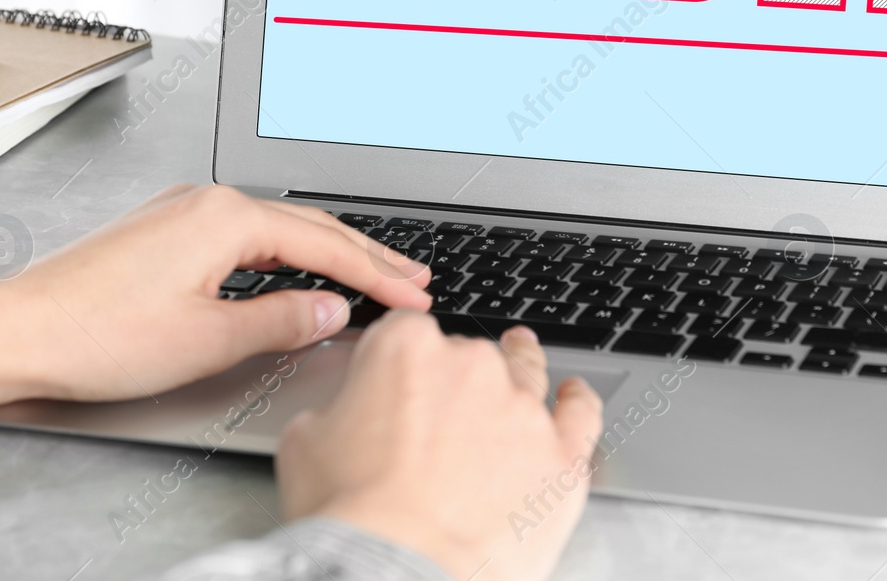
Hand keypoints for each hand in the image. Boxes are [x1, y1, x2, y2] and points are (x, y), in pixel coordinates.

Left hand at [0, 184, 431, 408]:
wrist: (17, 333)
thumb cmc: (96, 336)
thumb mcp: (207, 340)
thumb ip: (281, 322)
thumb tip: (333, 311)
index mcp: (226, 218)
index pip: (326, 246)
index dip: (377, 276)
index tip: (413, 297)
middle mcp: (207, 202)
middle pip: (309, 226)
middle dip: (366, 255)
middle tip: (413, 278)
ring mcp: (182, 212)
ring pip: (278, 228)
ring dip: (329, 253)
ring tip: (372, 273)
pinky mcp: (164, 232)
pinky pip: (246, 235)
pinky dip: (287, 253)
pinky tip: (298, 270)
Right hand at [277, 312, 603, 580]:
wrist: (398, 573)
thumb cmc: (350, 515)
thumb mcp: (305, 442)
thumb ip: (337, 406)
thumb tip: (348, 411)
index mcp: (406, 349)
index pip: (407, 331)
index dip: (401, 357)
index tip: (399, 378)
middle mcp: (471, 366)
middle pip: (468, 354)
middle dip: (455, 380)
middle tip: (441, 417)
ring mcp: (522, 409)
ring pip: (526, 373)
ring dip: (521, 371)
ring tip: (521, 366)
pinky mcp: (561, 455)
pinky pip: (582, 413)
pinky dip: (578, 401)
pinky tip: (573, 396)